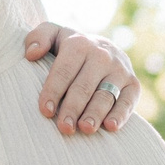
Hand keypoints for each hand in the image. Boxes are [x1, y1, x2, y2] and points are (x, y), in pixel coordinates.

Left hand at [24, 22, 139, 135]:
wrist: (103, 49)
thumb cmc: (70, 48)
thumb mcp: (53, 35)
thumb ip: (39, 37)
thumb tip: (31, 54)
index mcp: (79, 44)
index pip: (64, 70)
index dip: (54, 91)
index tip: (45, 111)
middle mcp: (102, 55)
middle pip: (84, 86)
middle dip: (73, 108)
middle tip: (64, 127)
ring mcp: (119, 70)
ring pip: (105, 95)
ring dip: (95, 113)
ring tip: (85, 129)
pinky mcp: (133, 84)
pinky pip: (128, 101)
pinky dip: (121, 114)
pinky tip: (110, 127)